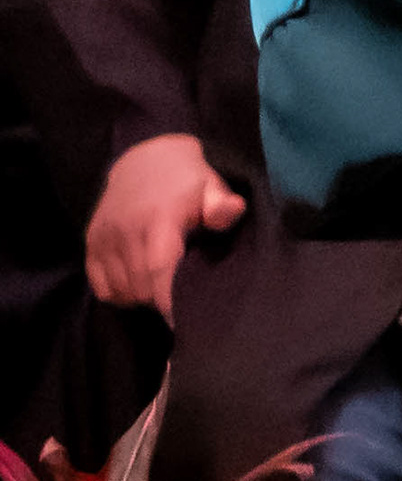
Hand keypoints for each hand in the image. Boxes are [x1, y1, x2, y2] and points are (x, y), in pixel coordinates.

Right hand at [85, 133, 241, 320]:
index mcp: (158, 219)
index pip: (159, 270)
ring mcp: (103, 238)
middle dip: (162, 300)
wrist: (145, 158)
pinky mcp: (90, 244)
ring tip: (164, 288)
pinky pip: (102, 287)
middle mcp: (125, 231)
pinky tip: (140, 284)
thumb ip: (222, 204)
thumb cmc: (189, 180)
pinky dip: (121, 293)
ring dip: (143, 297)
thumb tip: (232, 211)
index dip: (170, 301)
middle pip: (141, 287)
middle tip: (184, 298)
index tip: (183, 322)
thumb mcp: (213, 185)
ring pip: (122, 291)